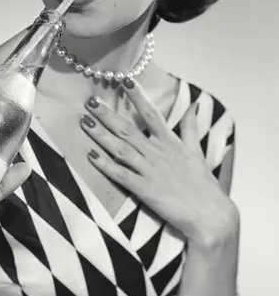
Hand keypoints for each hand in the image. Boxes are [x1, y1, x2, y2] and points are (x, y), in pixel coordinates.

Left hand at [80, 78, 234, 244]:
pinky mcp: (145, 190)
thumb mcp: (198, 152)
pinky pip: (121, 175)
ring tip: (84, 121)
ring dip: (101, 135)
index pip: (152, 114)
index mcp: (171, 143)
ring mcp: (150, 171)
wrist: (211, 216)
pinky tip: (91, 155)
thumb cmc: (205, 186)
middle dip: (107, 114)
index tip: (124, 80)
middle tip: (90, 100)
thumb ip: (191, 129)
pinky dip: (105, 165)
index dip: (138, 97)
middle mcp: (158, 153)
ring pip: (120, 149)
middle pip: (128, 130)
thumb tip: (194, 106)